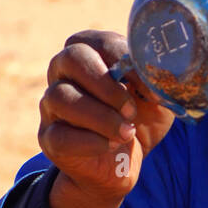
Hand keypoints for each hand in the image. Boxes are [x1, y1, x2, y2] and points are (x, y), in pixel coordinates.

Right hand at [38, 30, 175, 207]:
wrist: (124, 165)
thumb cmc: (139, 122)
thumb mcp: (157, 100)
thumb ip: (158, 83)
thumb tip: (156, 76)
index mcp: (90, 55)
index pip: (96, 41)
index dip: (121, 59)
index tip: (144, 84)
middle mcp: (64, 74)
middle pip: (71, 59)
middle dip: (106, 84)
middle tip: (131, 109)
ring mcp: (52, 105)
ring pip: (61, 97)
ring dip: (101, 117)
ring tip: (126, 133)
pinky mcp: (50, 138)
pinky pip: (60, 135)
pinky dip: (91, 142)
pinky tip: (111, 145)